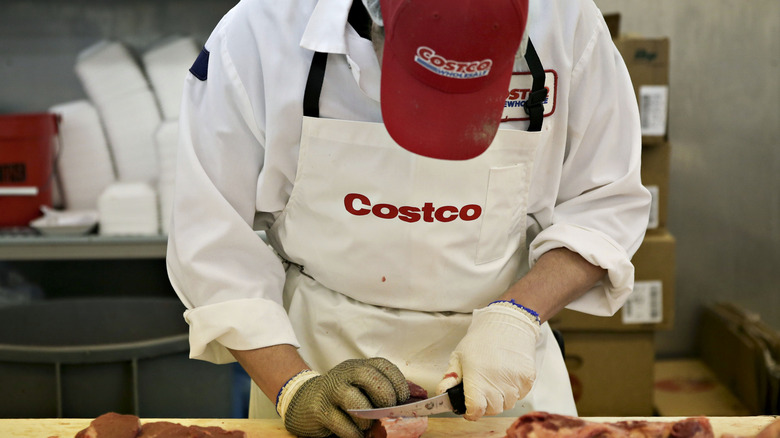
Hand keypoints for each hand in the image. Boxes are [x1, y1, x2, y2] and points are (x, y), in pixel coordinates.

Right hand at [279, 358, 409, 437]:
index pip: (383, 366)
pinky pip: (340, 423)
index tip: (403, 398)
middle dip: (385, 395)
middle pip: (369, 377)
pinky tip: (356, 435)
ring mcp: (330, 390)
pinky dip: (353, 433)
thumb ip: (386, 390)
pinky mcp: (319, 409)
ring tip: (368, 426)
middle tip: (388, 411)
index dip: (398, 382)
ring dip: (367, 418)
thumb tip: (420, 395)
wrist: (304, 401)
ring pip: (353, 400)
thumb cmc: (341, 396)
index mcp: (358, 366)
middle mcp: (344, 374)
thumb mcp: (362, 387)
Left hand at [437, 302, 540, 420]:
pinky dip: (514, 390)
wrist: (507, 323)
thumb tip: (442, 394)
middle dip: (485, 404)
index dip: (471, 412)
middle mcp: (497, 383)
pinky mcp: (528, 378)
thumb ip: (450, 378)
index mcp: (477, 379)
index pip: (476, 410)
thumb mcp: (459, 356)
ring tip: (495, 380)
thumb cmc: (481, 339)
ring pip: (508, 404)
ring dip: (501, 398)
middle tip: (482, 391)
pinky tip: (507, 375)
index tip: (469, 408)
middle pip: (493, 409)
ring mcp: (515, 382)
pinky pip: (521, 394)